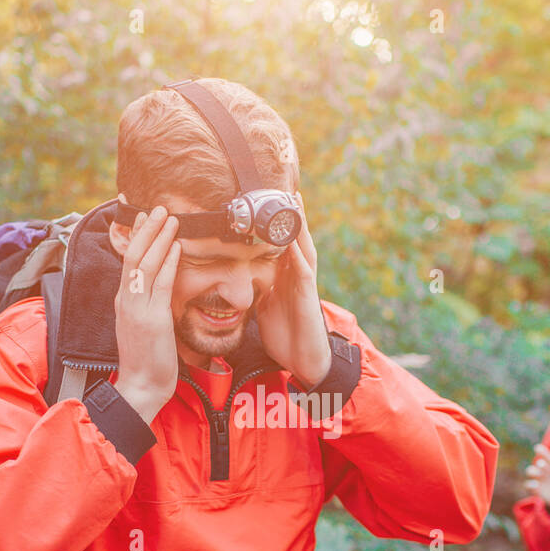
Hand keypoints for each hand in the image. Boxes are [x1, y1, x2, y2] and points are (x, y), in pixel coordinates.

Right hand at [113, 205, 180, 423]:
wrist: (140, 387)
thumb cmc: (146, 360)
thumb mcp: (143, 326)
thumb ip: (147, 304)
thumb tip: (159, 286)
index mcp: (124, 300)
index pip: (128, 260)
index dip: (135, 236)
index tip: (142, 216)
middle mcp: (126, 300)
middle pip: (133, 255)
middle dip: (146, 229)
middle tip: (157, 207)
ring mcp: (137, 309)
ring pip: (144, 264)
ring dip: (158, 238)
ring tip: (169, 217)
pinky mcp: (152, 319)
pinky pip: (160, 284)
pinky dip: (168, 262)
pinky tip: (176, 246)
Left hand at [256, 191, 332, 387]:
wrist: (302, 361)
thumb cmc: (286, 336)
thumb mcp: (265, 308)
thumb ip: (258, 291)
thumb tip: (241, 282)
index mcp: (285, 278)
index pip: (281, 244)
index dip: (276, 224)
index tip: (269, 201)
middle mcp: (297, 276)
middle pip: (296, 240)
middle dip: (292, 216)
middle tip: (288, 189)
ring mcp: (304, 285)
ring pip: (303, 249)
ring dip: (300, 227)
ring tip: (295, 203)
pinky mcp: (307, 298)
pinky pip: (304, 272)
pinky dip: (299, 255)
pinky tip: (295, 241)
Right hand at [525, 443, 549, 507]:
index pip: (546, 455)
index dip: (541, 451)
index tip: (537, 448)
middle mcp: (544, 470)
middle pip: (538, 463)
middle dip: (540, 463)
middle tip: (544, 465)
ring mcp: (539, 479)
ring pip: (530, 471)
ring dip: (533, 471)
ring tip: (539, 474)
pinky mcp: (535, 489)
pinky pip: (527, 485)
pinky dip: (530, 484)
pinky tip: (536, 485)